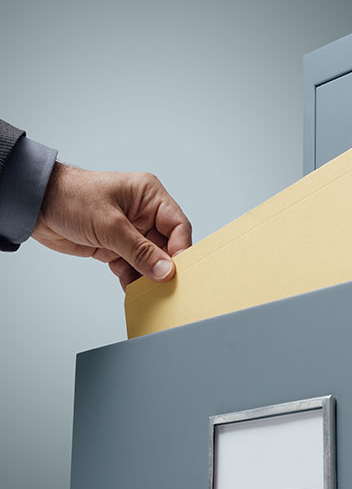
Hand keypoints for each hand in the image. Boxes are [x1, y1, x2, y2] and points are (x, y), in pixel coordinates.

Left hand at [32, 163, 191, 290]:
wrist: (35, 205)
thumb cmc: (70, 197)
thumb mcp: (110, 225)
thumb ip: (139, 251)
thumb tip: (165, 271)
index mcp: (149, 196)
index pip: (178, 225)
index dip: (181, 248)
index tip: (179, 271)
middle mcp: (144, 213)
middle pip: (166, 245)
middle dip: (164, 266)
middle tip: (166, 286)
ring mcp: (130, 230)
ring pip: (149, 259)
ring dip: (148, 275)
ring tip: (149, 292)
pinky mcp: (115, 245)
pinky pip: (132, 265)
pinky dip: (132, 278)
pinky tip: (133, 291)